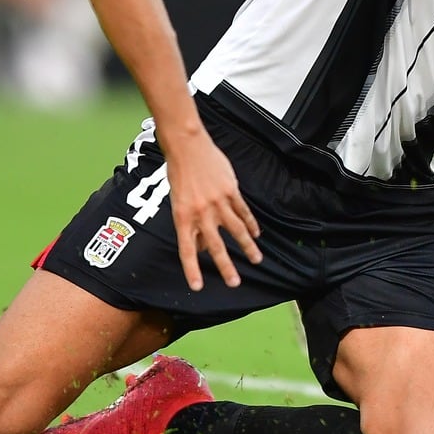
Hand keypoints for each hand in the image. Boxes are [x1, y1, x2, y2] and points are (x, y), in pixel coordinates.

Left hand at [160, 127, 261, 290]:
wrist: (187, 147)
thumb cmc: (179, 172)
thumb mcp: (177, 201)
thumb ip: (189, 222)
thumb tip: (199, 243)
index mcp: (183, 217)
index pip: (187, 250)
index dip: (192, 269)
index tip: (197, 287)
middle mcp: (201, 213)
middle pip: (215, 245)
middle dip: (226, 266)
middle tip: (235, 282)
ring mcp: (217, 202)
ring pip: (235, 230)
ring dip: (247, 246)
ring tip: (255, 259)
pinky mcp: (230, 191)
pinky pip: (243, 212)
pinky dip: (250, 224)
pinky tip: (256, 234)